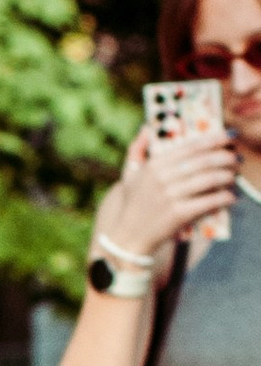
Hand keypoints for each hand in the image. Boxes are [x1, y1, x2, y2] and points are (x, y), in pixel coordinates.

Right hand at [96, 119, 235, 262]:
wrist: (128, 238)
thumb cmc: (132, 204)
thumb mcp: (129, 175)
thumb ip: (137, 149)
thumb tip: (145, 127)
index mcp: (154, 165)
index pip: (192, 146)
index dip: (215, 139)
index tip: (230, 136)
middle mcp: (163, 178)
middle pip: (204, 161)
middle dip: (225, 157)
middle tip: (236, 158)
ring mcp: (170, 196)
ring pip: (209, 179)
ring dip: (227, 176)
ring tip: (234, 176)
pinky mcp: (178, 214)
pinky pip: (208, 202)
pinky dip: (223, 198)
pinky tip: (230, 197)